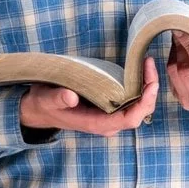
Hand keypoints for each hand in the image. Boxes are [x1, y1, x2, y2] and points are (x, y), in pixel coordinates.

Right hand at [20, 56, 158, 136]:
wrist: (38, 110)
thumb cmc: (43, 105)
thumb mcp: (46, 99)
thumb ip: (57, 99)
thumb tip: (71, 97)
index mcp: (96, 124)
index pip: (129, 119)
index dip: (144, 103)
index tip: (150, 83)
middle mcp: (107, 123)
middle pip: (140, 113)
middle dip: (150, 91)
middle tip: (149, 64)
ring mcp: (109, 117)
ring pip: (138, 107)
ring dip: (146, 87)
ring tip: (147, 64)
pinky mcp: (109, 108)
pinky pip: (131, 101)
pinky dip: (139, 86)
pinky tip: (139, 70)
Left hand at [167, 8, 188, 114]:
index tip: (182, 27)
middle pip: (184, 70)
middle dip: (181, 47)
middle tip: (181, 31)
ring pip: (174, 74)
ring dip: (175, 54)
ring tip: (181, 42)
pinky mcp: (183, 102)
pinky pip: (171, 79)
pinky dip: (173, 64)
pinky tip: (181, 55)